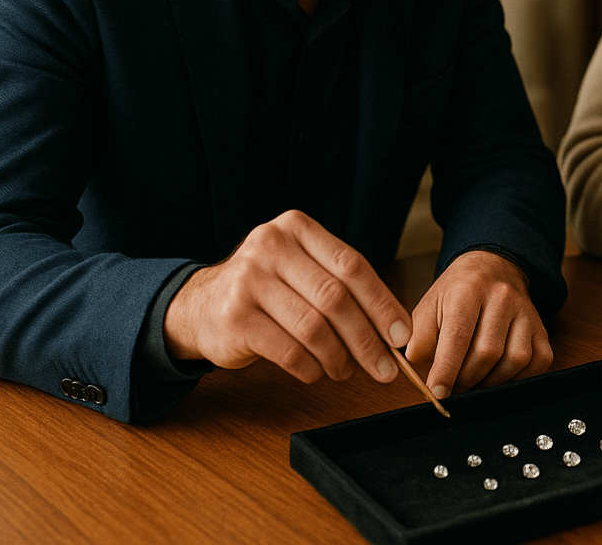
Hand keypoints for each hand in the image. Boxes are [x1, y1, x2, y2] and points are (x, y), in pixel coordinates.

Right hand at [164, 209, 410, 384]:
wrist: (199, 305)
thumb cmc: (267, 288)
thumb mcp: (300, 268)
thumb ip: (342, 284)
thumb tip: (394, 327)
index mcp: (296, 228)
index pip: (352, 265)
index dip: (382, 303)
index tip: (401, 334)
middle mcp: (271, 247)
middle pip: (335, 298)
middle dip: (366, 338)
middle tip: (384, 367)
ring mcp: (249, 281)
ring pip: (313, 327)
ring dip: (339, 357)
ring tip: (346, 370)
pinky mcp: (235, 318)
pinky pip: (288, 351)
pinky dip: (310, 367)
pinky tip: (317, 372)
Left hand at [407, 250, 551, 396]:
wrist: (493, 267)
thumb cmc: (457, 292)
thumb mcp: (429, 306)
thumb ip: (419, 336)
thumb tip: (416, 367)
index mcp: (469, 289)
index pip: (458, 336)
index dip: (447, 369)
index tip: (437, 393)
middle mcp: (502, 297)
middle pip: (487, 352)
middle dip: (466, 379)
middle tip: (453, 387)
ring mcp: (527, 312)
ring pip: (515, 359)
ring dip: (491, 381)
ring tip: (474, 381)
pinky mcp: (541, 328)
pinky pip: (537, 362)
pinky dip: (517, 377)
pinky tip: (499, 375)